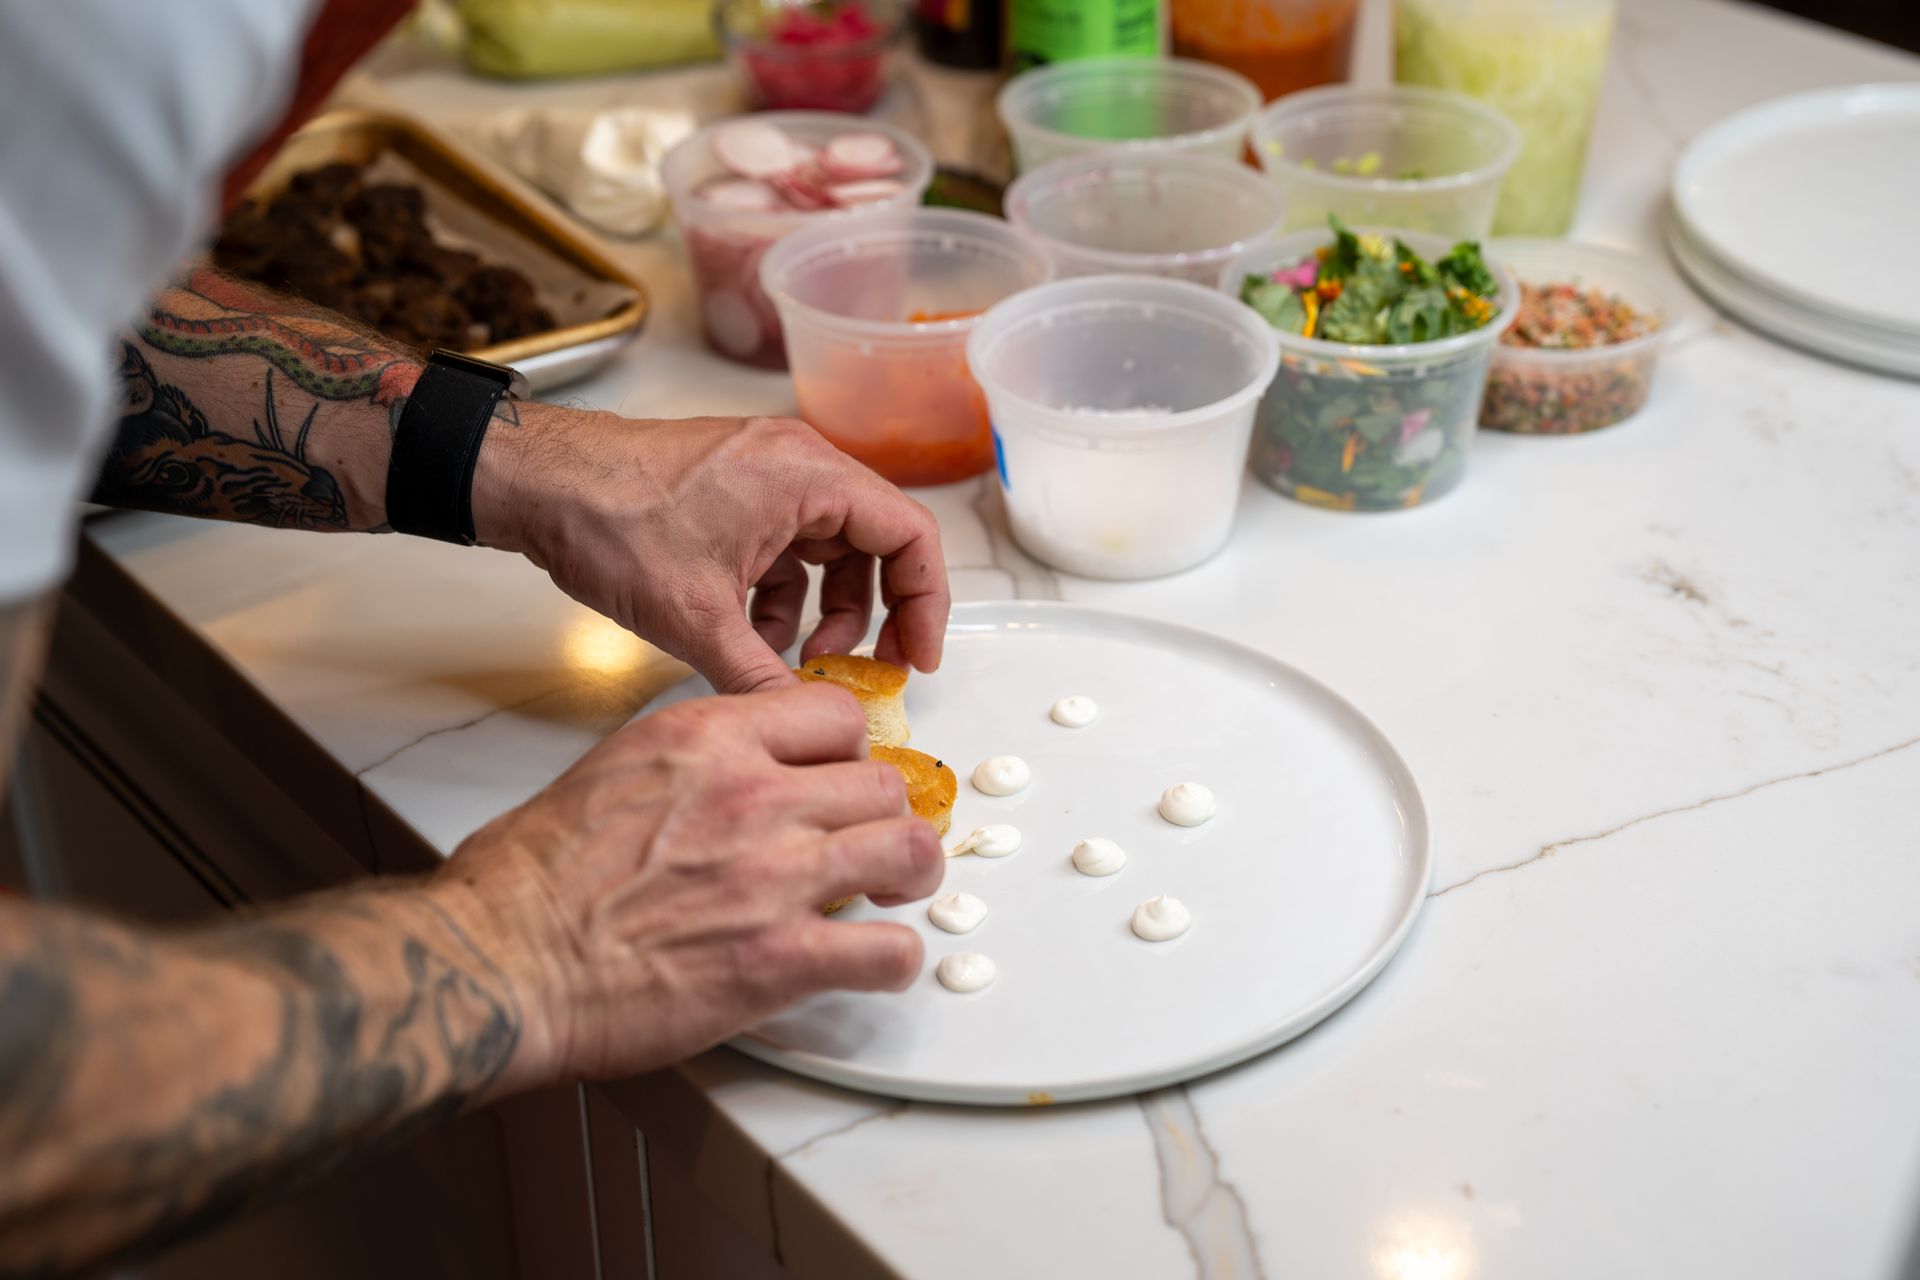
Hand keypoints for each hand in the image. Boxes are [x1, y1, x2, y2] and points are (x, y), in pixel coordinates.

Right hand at [433, 682, 943, 1091]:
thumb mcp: (612, 770)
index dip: (848, 753)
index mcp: (707, 739)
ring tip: (893, 893)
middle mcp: (753, 795)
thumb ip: (690, 765)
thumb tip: (725, 779)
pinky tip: (871, 961)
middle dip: (884, 816)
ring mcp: (774, 876)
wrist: (500, 959)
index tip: (841, 779)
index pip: (833, 715)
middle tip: (869, 844)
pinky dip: (892, 960)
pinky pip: (888, 951)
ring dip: (910, 875)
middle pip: (883, 783)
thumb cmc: (528, 880)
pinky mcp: (781, 959)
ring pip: (909, 849)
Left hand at [474, 408, 949, 693]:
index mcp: (807, 476)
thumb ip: (760, 676)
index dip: (926, 603)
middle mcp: (798, 464)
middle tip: (871, 669)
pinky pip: (791, 545)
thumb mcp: (695, 618)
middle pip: (878, 543)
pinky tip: (753, 635)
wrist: (536, 482)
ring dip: (826, 610)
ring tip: (797, 660)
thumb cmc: (608, 519)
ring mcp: (768, 472)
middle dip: (877, 614)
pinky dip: (785, 593)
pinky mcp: (738, 489)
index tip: (916, 656)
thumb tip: (804, 720)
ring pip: (832, 549)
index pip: (910, 535)